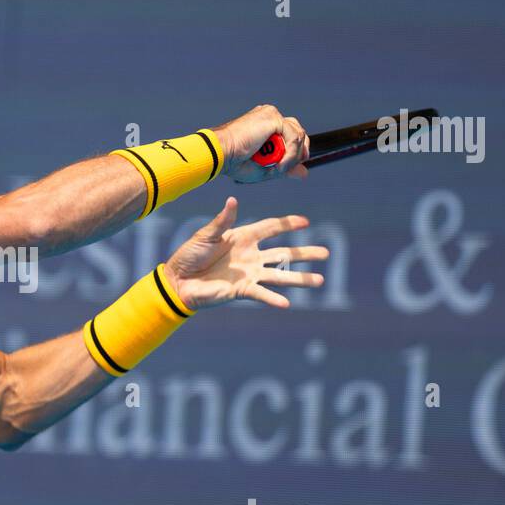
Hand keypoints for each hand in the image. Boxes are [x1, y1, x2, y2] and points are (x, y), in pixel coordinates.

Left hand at [162, 196, 327, 309]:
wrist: (178, 280)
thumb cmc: (190, 254)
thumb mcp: (206, 234)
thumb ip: (223, 221)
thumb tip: (233, 201)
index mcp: (243, 237)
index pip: (271, 228)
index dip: (288, 224)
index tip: (306, 221)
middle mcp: (251, 255)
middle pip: (284, 252)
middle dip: (305, 253)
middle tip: (326, 253)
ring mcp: (249, 274)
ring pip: (280, 274)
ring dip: (299, 278)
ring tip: (320, 280)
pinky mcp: (242, 290)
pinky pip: (261, 294)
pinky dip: (273, 299)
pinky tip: (287, 303)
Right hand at [213, 104, 309, 183]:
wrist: (221, 154)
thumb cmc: (235, 161)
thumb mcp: (266, 168)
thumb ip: (286, 167)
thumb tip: (304, 173)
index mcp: (264, 124)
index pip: (290, 133)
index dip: (296, 150)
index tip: (293, 166)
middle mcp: (268, 116)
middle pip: (297, 131)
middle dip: (299, 152)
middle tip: (289, 167)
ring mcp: (271, 115)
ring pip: (297, 135)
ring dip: (291, 157)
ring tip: (277, 168)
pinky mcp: (273, 118)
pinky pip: (293, 137)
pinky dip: (290, 154)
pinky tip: (279, 164)